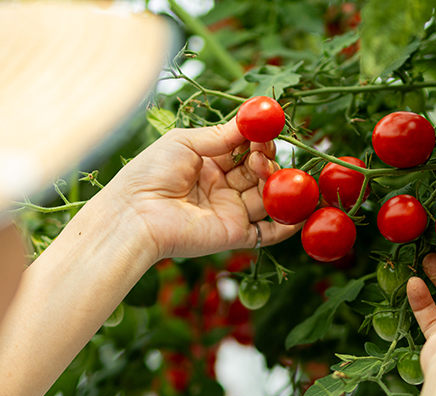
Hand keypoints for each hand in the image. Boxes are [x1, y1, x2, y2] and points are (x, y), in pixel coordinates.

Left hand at [105, 118, 300, 260]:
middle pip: (258, 173)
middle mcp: (221, 188)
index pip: (244, 150)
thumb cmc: (150, 173)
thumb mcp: (184, 142)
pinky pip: (267, 232)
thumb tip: (253, 120)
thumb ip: (221, 135)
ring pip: (266, 197)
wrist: (135, 214)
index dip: (257, 140)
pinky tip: (300, 209)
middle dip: (266, 160)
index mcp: (208, 164)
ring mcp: (229, 212)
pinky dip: (287, 224)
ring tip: (262, 168)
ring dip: (273, 182)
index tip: (266, 129)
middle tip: (262, 151)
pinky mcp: (234, 235)